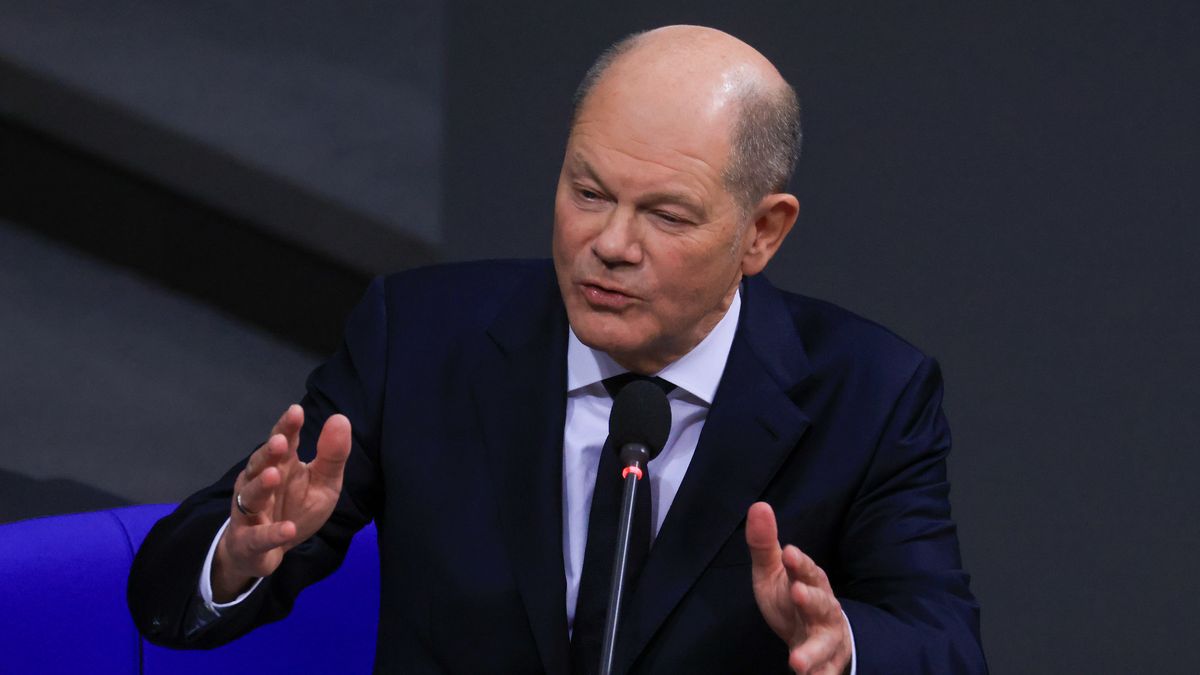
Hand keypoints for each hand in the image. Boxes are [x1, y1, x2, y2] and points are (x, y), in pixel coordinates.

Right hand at [211, 404, 351, 600]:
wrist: (268, 552)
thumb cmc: (295, 510)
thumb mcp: (324, 483)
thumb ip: (332, 455)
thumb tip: (340, 418)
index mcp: (281, 466)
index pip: (282, 441)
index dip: (287, 427)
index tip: (296, 411)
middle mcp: (260, 483)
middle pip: (261, 464)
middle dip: (268, 453)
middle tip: (279, 441)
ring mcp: (250, 511)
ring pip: (251, 495)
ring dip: (261, 486)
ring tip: (273, 476)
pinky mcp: (247, 541)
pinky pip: (258, 536)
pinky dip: (271, 533)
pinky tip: (287, 529)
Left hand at [746, 502, 851, 674]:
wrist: (815, 637)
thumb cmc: (791, 600)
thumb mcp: (772, 572)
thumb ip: (764, 544)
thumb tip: (758, 506)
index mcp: (810, 583)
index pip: (808, 570)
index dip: (800, 562)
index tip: (788, 552)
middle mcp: (824, 609)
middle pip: (821, 604)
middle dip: (810, 599)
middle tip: (796, 592)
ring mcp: (827, 638)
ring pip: (825, 644)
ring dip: (812, 652)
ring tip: (797, 662)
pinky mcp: (827, 664)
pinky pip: (825, 672)